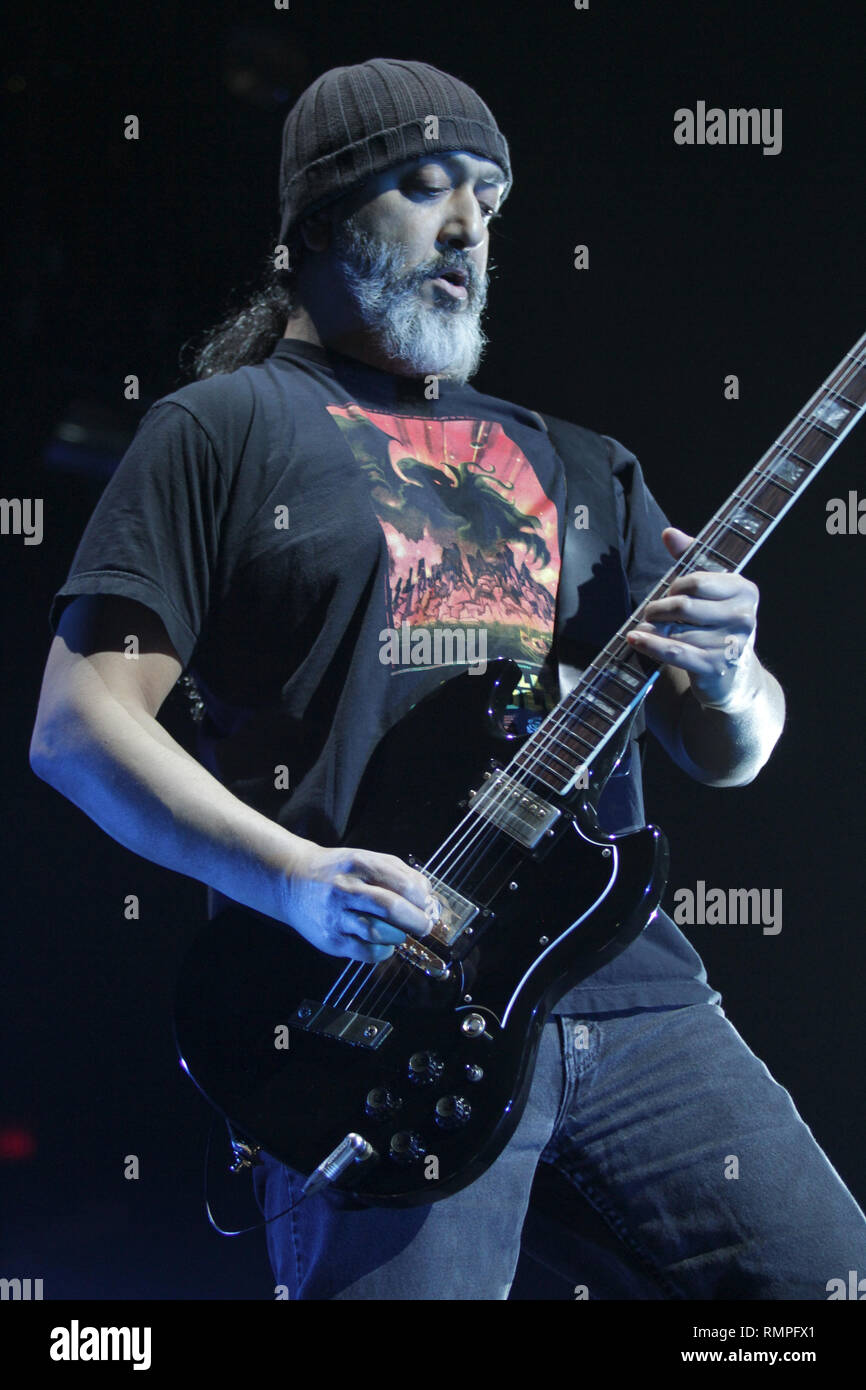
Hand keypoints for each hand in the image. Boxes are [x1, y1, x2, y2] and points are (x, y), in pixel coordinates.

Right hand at [277, 841, 437, 962]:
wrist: (292, 881)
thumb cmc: (338, 871)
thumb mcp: (365, 859)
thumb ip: (398, 872)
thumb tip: (427, 895)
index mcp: (359, 865)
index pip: (402, 884)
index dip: (422, 898)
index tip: (427, 905)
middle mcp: (346, 889)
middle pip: (392, 908)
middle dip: (417, 920)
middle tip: (424, 925)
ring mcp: (336, 916)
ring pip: (378, 932)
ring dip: (399, 935)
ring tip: (401, 932)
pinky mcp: (330, 939)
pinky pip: (365, 952)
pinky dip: (383, 951)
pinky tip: (385, 944)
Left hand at [626, 526, 760, 710]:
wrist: (734, 676)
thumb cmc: (717, 625)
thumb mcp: (711, 591)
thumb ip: (691, 559)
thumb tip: (669, 534)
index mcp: (744, 591)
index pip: (695, 581)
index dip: (674, 586)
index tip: (669, 592)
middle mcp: (743, 617)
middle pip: (683, 605)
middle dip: (659, 608)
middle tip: (651, 612)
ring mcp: (730, 644)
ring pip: (676, 630)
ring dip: (654, 628)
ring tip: (648, 628)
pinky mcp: (714, 667)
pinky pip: (673, 651)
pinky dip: (650, 644)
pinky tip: (635, 638)